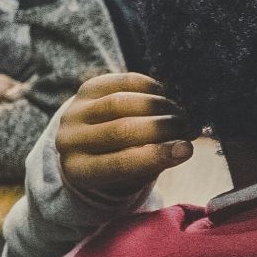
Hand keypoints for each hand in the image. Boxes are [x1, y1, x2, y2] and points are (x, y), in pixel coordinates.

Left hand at [56, 73, 196, 195]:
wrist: (87, 141)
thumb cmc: (118, 162)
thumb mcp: (131, 174)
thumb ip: (153, 161)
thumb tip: (184, 146)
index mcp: (79, 171)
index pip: (120, 164)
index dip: (157, 156)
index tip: (187, 149)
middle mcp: (69, 141)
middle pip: (121, 130)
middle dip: (162, 128)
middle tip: (187, 127)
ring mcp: (74, 112)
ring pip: (120, 103)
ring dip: (158, 107)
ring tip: (179, 113)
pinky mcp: (86, 89)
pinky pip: (120, 82)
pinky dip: (147, 87)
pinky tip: (163, 96)